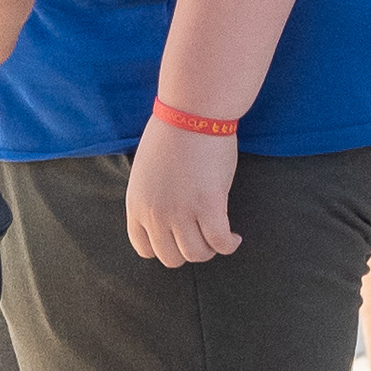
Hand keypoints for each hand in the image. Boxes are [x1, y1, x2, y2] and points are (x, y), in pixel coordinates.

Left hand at [125, 117, 240, 265]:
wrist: (191, 114)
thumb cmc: (172, 135)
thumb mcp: (146, 173)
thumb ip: (152, 197)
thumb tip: (166, 214)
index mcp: (136, 204)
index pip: (144, 248)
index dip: (164, 249)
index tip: (179, 240)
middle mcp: (155, 214)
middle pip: (171, 257)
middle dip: (189, 252)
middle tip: (203, 238)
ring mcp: (181, 213)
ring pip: (197, 254)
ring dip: (210, 249)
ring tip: (219, 237)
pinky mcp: (208, 207)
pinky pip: (220, 243)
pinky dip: (229, 245)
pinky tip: (234, 238)